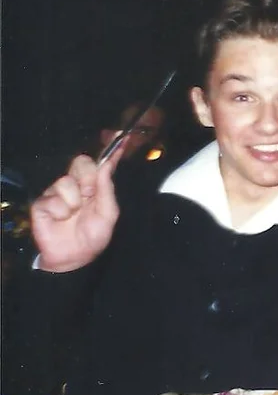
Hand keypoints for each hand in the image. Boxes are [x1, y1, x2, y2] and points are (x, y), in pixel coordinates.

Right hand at [30, 149, 122, 271]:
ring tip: (74, 215)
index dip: (110, 150)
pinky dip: (60, 211)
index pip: (100, 163)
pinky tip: (60, 219)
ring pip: (66, 181)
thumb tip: (108, 164)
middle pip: (81, 162)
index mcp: (94, 187)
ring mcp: (57, 193)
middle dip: (87, 177)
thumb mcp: (108, 213)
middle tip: (89, 195)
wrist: (75, 257)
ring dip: (74, 201)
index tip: (120, 136)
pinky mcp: (42, 203)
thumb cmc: (93, 237)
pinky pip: (52, 198)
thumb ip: (106, 188)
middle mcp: (76, 185)